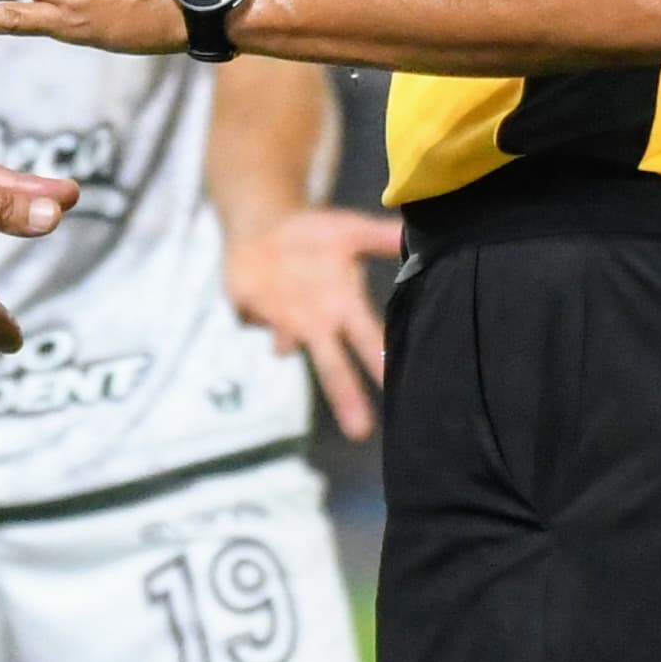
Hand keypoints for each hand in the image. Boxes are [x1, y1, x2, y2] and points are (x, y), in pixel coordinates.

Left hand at [223, 204, 402, 436]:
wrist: (264, 228)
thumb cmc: (315, 236)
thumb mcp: (348, 230)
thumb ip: (378, 236)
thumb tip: (409, 233)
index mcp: (346, 308)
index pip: (369, 340)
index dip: (380, 362)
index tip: (397, 386)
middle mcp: (318, 324)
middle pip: (333, 367)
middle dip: (346, 398)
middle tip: (360, 433)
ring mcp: (283, 322)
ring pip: (287, 346)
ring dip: (288, 345)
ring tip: (290, 342)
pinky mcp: (250, 312)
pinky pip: (253, 319)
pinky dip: (255, 314)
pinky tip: (255, 302)